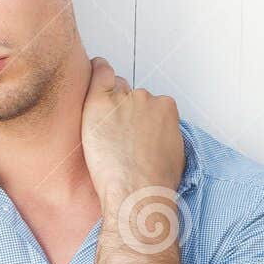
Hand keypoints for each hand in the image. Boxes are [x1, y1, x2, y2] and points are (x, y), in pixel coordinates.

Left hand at [80, 56, 184, 208]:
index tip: (131, 128)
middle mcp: (146, 98)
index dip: (138, 116)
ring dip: (108, 105)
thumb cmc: (154, 181)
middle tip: (115, 136)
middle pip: (130, 95)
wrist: (137, 192)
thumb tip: (156, 135)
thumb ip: (164, 134)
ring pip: (113, 90)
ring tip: (102, 132)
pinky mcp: (101, 102)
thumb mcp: (173, 154)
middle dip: (122, 111)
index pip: (148, 102)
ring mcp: (123, 99)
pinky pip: (98, 74)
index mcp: (166, 108)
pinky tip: (91, 71)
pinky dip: (96, 72)